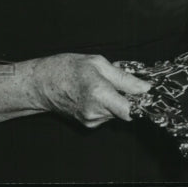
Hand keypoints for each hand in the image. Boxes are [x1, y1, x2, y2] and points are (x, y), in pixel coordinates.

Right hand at [27, 53, 151, 127]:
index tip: (146, 92)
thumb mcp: (98, 64)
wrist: (42, 84)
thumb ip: (124, 77)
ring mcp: (91, 120)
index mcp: (99, 94)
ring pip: (118, 111)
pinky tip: (96, 92)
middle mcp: (96, 112)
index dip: (142, 102)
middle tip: (120, 79)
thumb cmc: (67, 69)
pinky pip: (108, 114)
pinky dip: (108, 103)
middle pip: (127, 109)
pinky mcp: (88, 124)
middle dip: (128, 95)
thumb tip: (145, 87)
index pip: (131, 110)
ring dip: (117, 98)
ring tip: (103, 83)